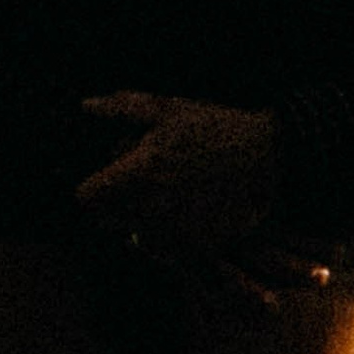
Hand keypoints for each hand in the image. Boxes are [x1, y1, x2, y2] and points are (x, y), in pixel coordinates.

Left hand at [74, 92, 327, 296]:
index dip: (91, 188)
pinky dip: (168, 234)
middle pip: (107, 219)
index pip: (87, 197)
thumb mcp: (167, 109)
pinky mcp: (197, 246)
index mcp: (140, 171)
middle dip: (116, 203)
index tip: (103, 181)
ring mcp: (176, 230)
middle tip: (143, 183)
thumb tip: (86, 106)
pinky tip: (187, 209)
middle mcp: (153, 206)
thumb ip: (122, 108)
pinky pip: (165, 248)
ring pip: (135, 236)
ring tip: (168, 194)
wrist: (267, 153)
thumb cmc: (213, 126)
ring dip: (141, 220)